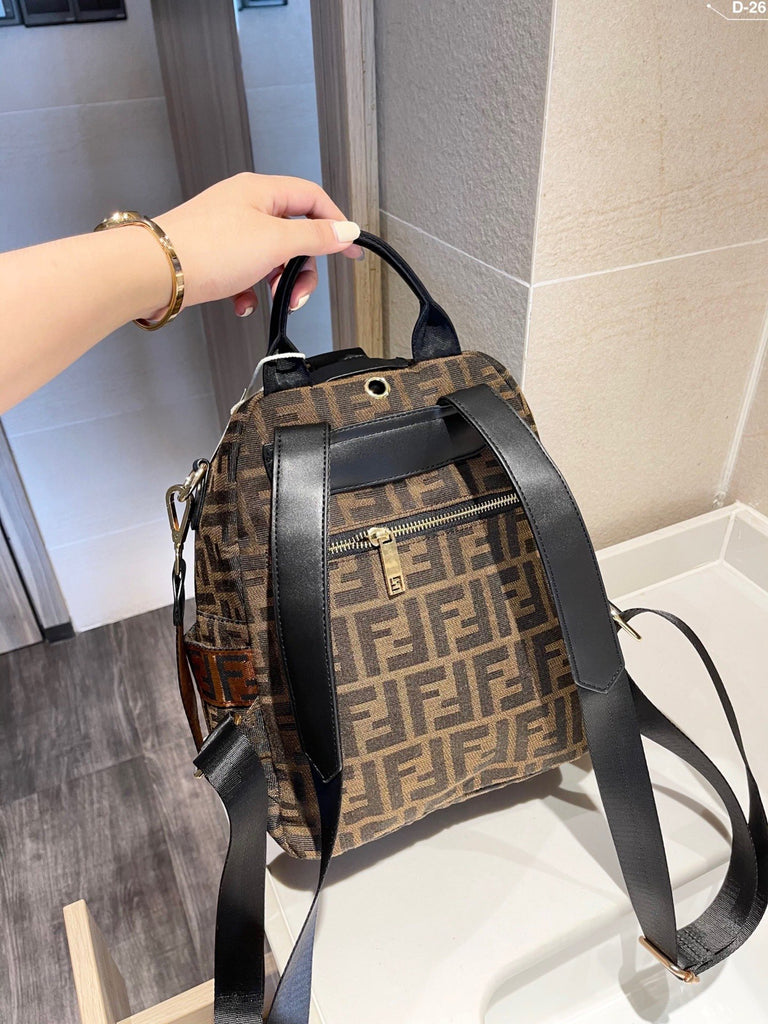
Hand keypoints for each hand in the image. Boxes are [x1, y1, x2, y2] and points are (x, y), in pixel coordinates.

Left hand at [154, 173, 362, 317]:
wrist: (156, 272)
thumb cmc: (207, 249)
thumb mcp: (276, 243)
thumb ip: (315, 238)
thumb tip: (345, 231)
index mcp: (261, 191)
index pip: (312, 199)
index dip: (336, 224)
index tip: (351, 250)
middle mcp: (244, 206)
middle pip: (294, 233)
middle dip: (302, 267)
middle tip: (299, 291)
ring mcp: (228, 231)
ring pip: (271, 257)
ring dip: (278, 282)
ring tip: (271, 299)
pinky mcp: (214, 255)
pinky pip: (246, 272)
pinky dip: (250, 291)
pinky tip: (243, 304)